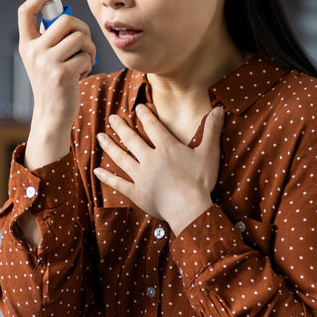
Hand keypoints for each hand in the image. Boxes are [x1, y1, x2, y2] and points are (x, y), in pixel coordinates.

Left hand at [93, 103, 224, 230]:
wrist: (189, 208)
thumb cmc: (200, 181)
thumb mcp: (209, 153)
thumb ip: (212, 130)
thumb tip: (219, 108)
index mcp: (167, 147)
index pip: (153, 126)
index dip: (145, 115)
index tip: (137, 107)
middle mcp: (150, 159)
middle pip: (132, 139)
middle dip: (121, 127)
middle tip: (112, 117)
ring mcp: (140, 176)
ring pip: (121, 158)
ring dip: (109, 146)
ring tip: (100, 136)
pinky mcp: (136, 193)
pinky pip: (118, 183)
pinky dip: (107, 177)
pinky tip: (96, 171)